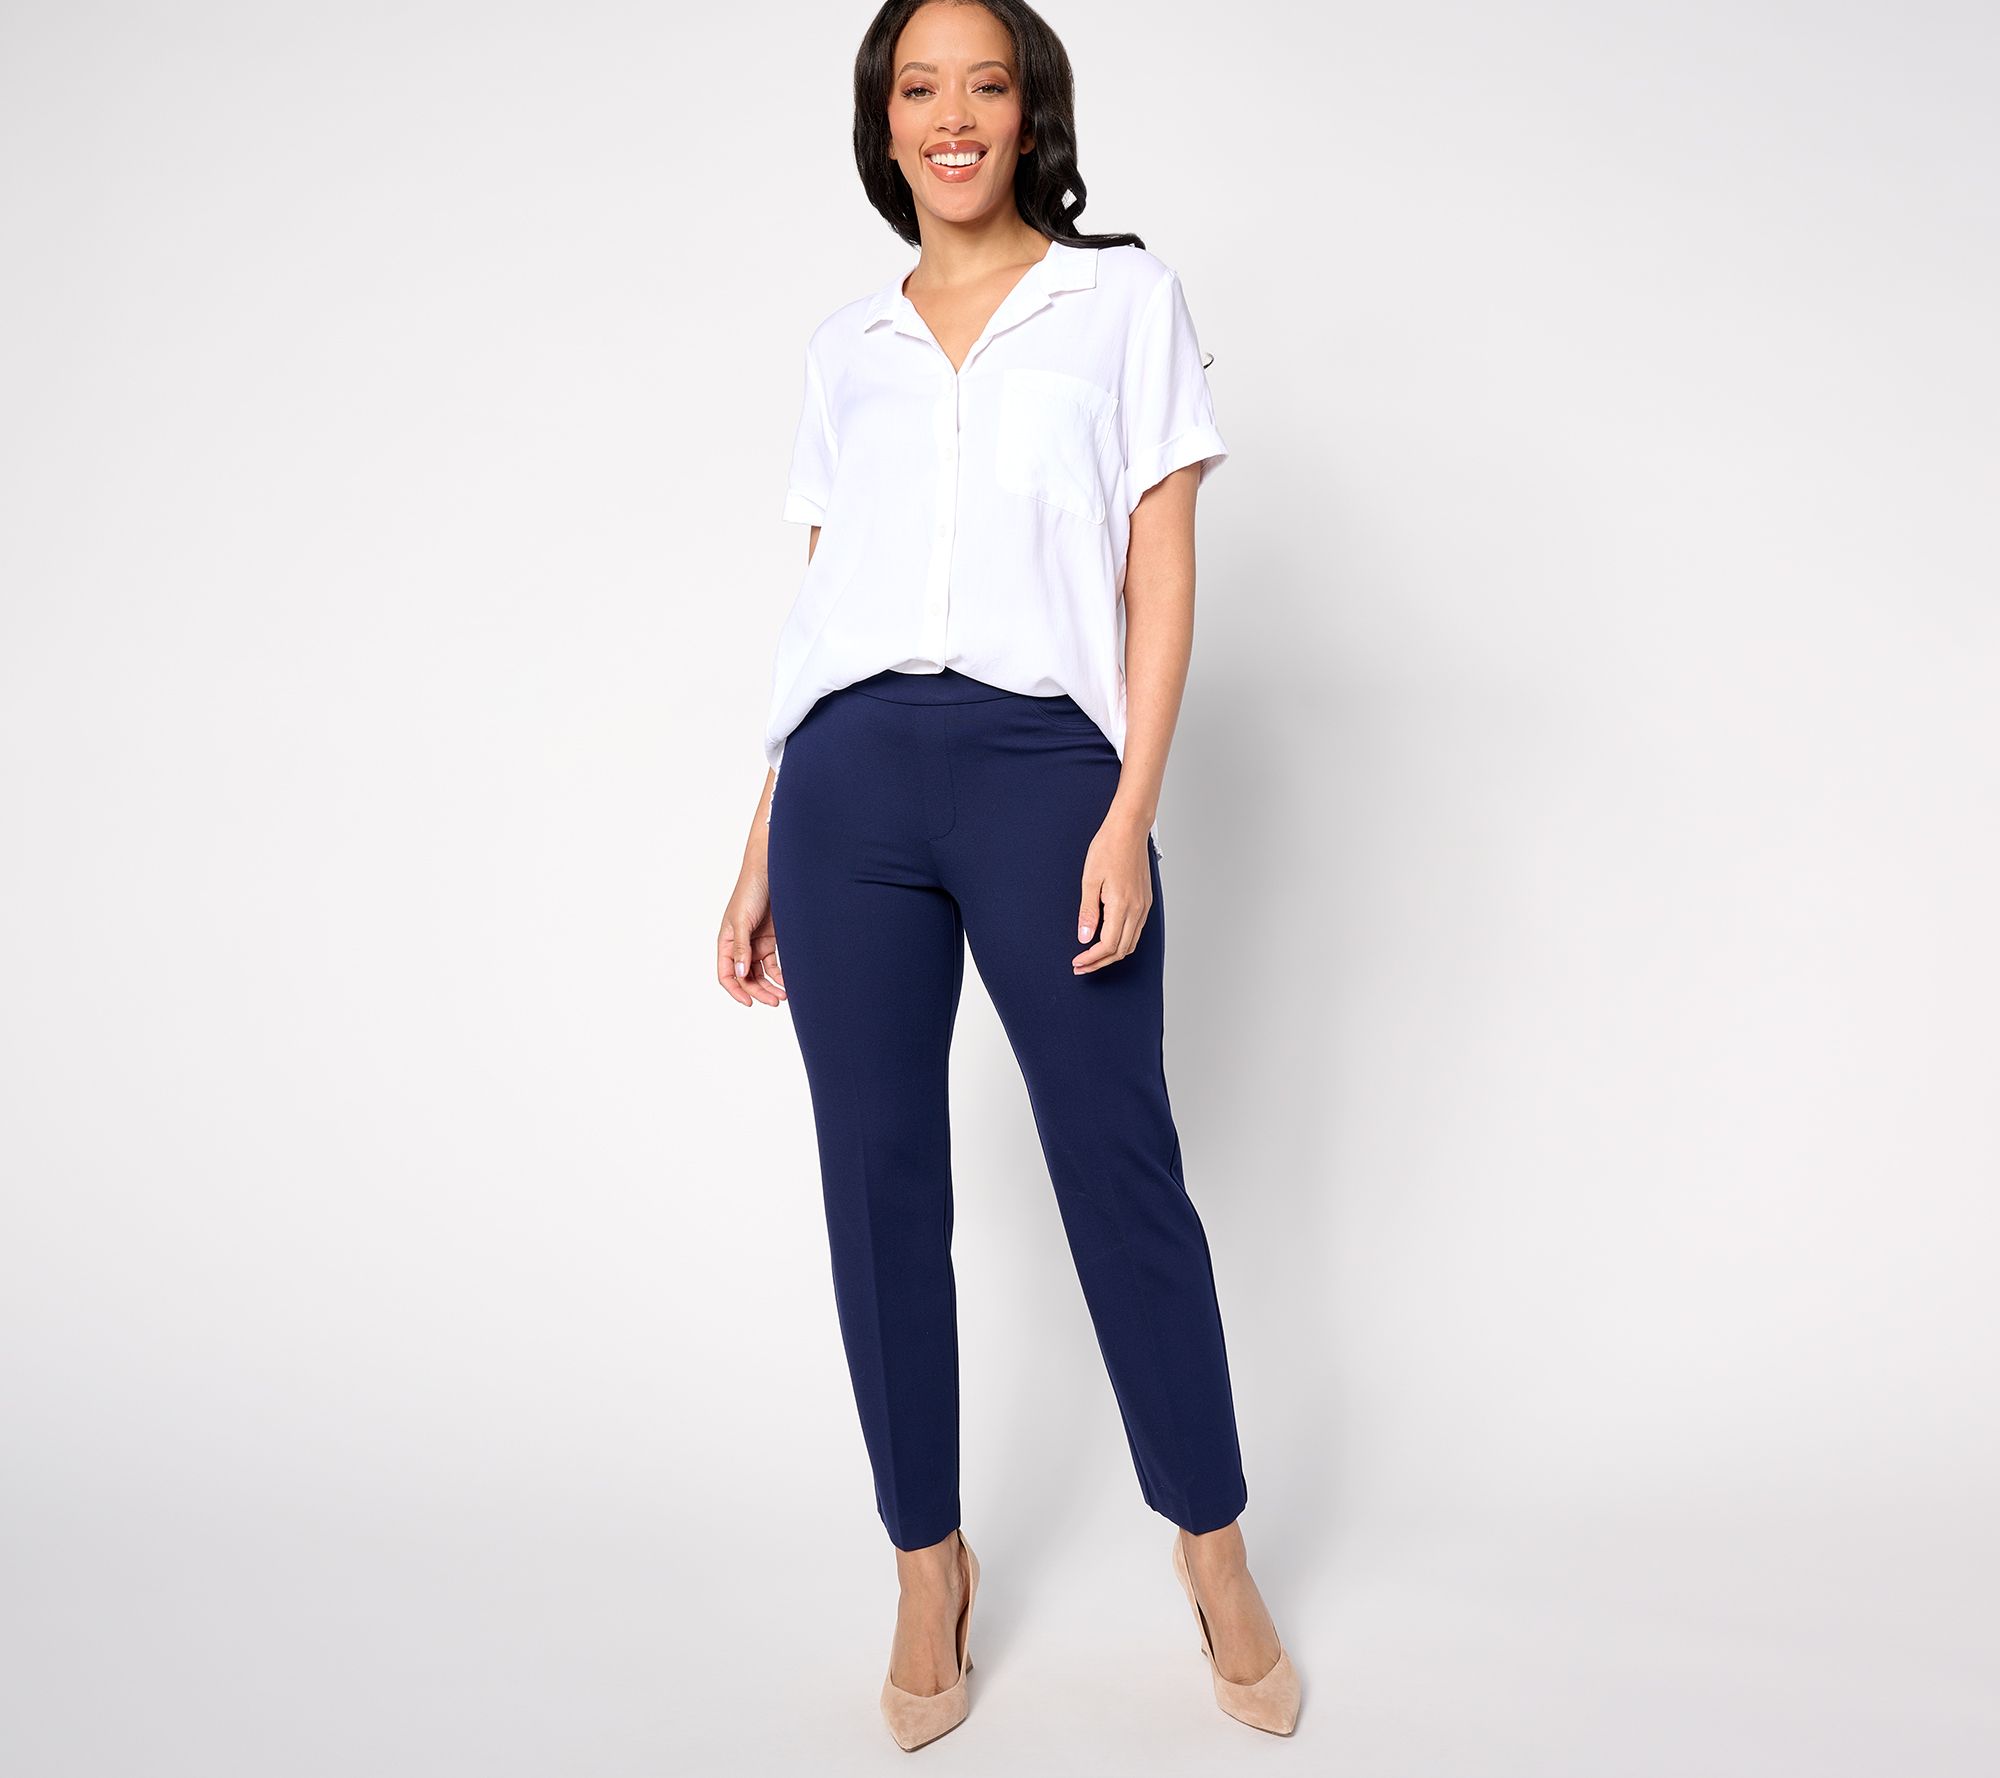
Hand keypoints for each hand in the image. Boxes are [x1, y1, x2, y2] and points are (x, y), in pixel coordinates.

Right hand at [717, 865, 786, 1007]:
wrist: (771, 873)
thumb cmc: (750, 892)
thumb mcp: (741, 921)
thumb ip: (740, 948)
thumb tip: (740, 973)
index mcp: (726, 943)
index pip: (726, 974)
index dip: (736, 990)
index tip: (749, 1002)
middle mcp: (740, 946)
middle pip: (746, 977)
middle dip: (758, 991)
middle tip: (774, 1001)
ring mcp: (756, 944)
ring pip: (761, 973)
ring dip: (770, 986)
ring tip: (783, 996)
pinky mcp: (771, 940)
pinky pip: (773, 964)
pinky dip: (779, 975)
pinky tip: (787, 982)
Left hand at [1072, 814, 1153, 973]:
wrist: (1129, 829)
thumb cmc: (1108, 848)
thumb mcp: (1090, 880)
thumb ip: (1088, 912)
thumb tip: (1084, 937)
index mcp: (1122, 905)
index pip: (1108, 945)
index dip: (1092, 958)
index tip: (1077, 962)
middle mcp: (1137, 909)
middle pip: (1121, 950)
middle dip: (1100, 962)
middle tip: (1081, 966)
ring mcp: (1144, 906)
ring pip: (1131, 943)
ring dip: (1112, 955)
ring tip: (1092, 958)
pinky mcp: (1146, 901)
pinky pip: (1136, 930)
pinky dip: (1122, 942)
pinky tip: (1108, 940)